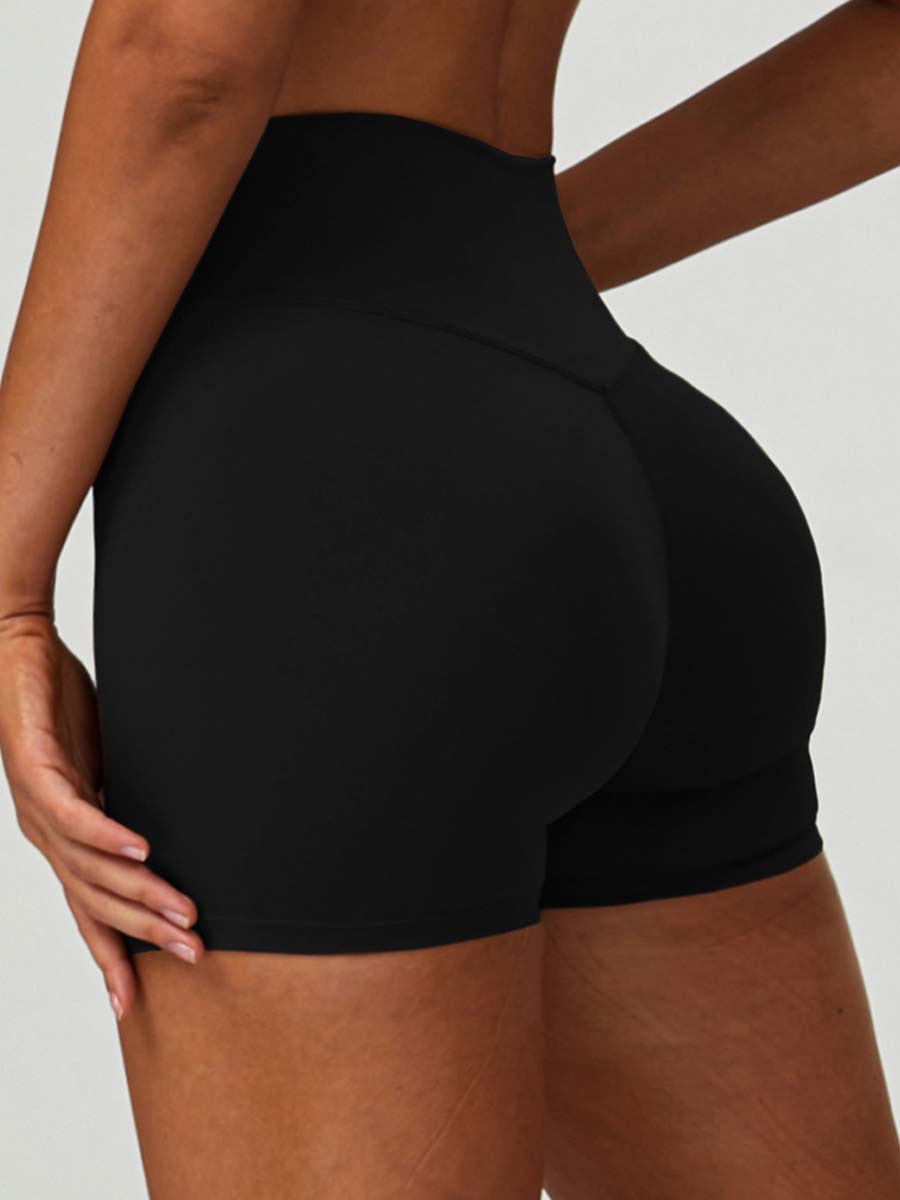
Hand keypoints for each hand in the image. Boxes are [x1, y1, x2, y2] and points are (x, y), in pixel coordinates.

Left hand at [0, 613, 203, 1019]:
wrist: (13, 649)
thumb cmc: (59, 706)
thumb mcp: (102, 767)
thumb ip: (124, 805)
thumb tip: (167, 836)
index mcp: (59, 838)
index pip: (86, 909)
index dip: (107, 956)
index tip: (131, 1001)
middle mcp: (43, 833)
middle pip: (94, 900)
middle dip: (143, 934)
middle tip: (194, 955)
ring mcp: (36, 804)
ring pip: (89, 866)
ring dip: (139, 892)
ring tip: (183, 911)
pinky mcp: (34, 767)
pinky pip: (74, 812)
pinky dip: (108, 834)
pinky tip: (142, 847)